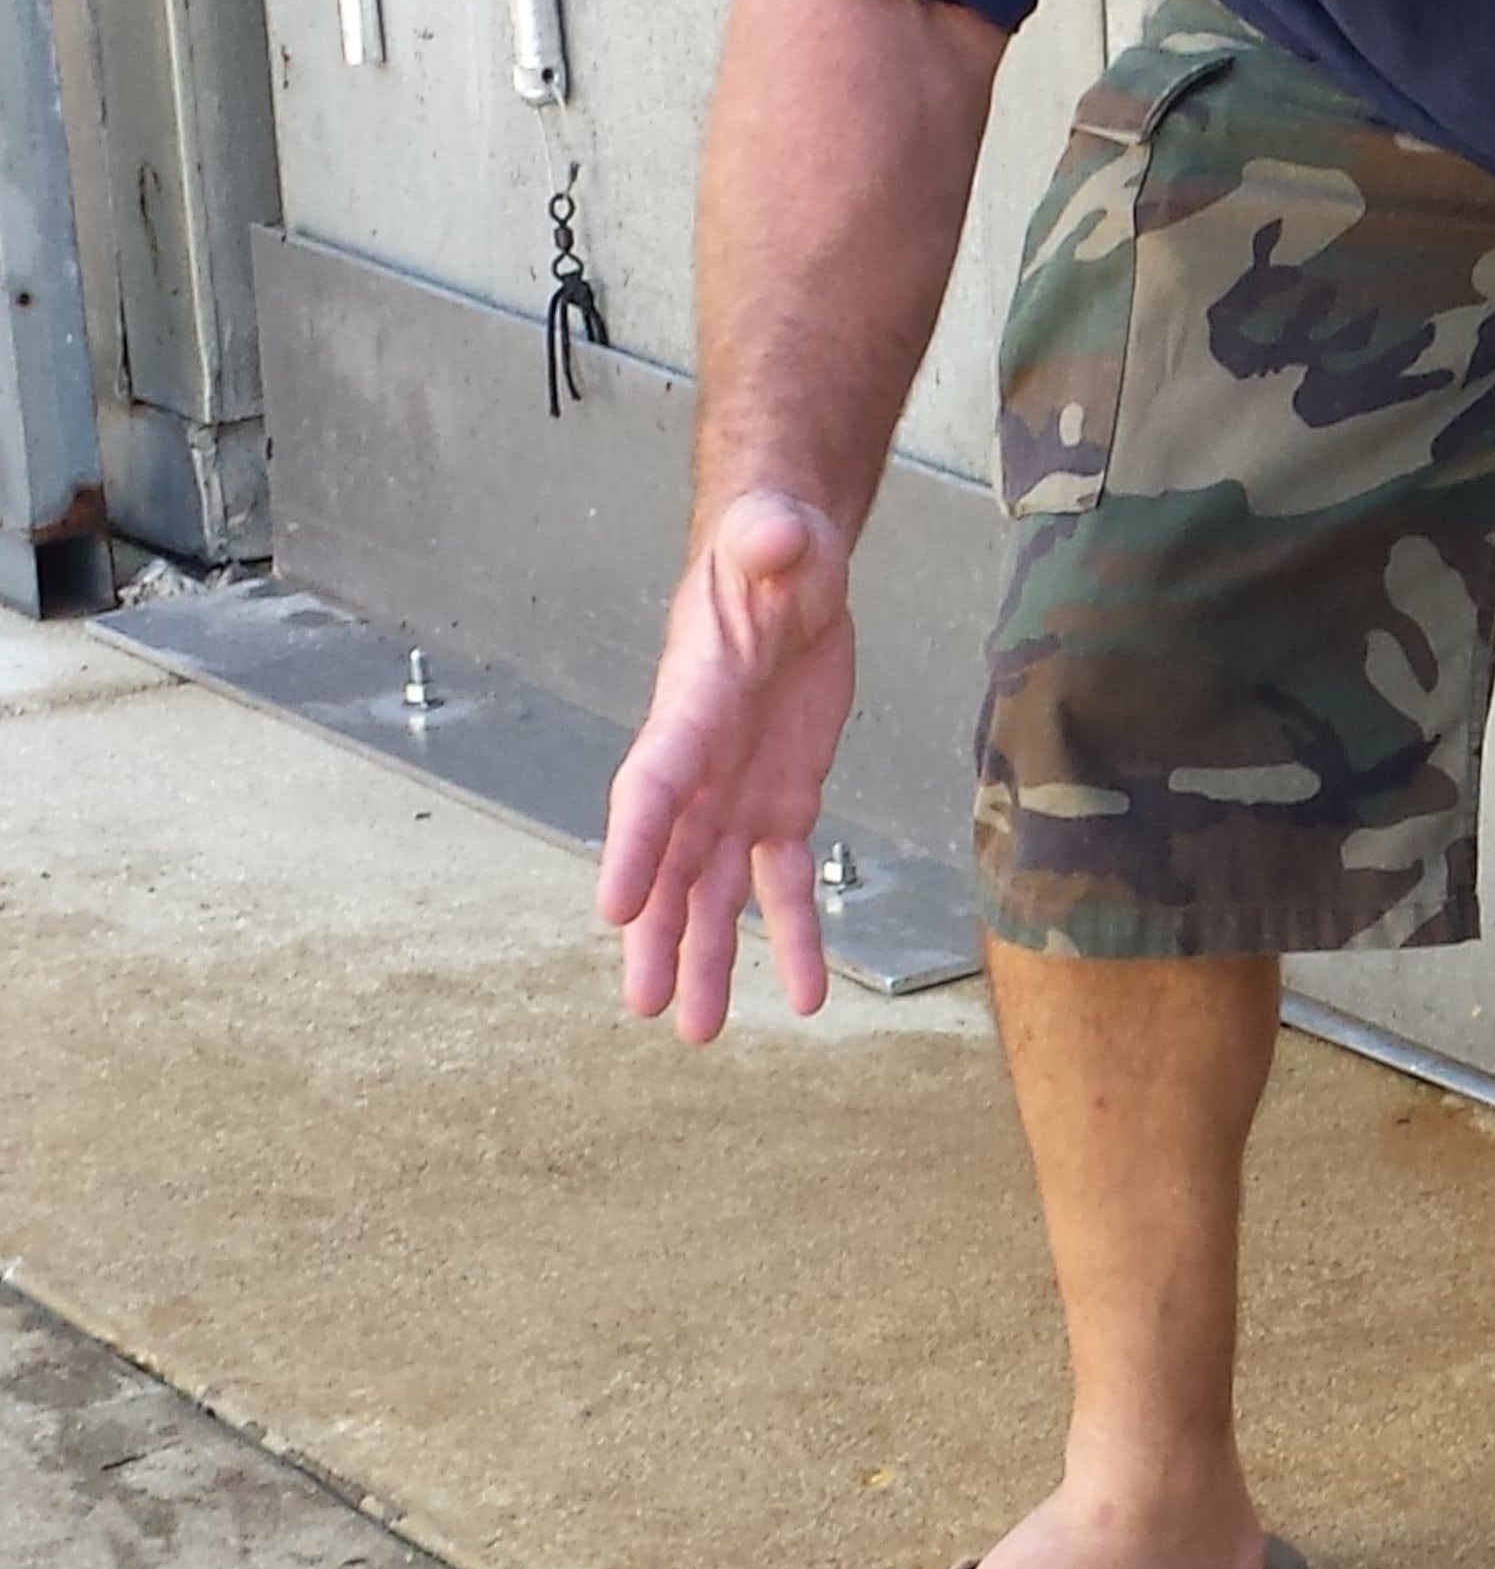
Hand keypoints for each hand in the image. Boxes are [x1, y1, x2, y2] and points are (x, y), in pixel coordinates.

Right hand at [596, 493, 859, 1035]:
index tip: (613, 907)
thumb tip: (776, 536)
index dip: (634, 843)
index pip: (653, 783)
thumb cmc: (773, 549)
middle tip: (646, 1005)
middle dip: (658, 933)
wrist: (788, 569)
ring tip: (701, 1032)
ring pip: (715, 891)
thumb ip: (772, 543)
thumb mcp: (777, 536)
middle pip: (671, 861)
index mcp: (691, 707)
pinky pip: (785, 881)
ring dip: (708, 958)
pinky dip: (795, 937)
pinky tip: (808, 997)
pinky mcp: (781, 803)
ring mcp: (736, 792)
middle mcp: (701, 764)